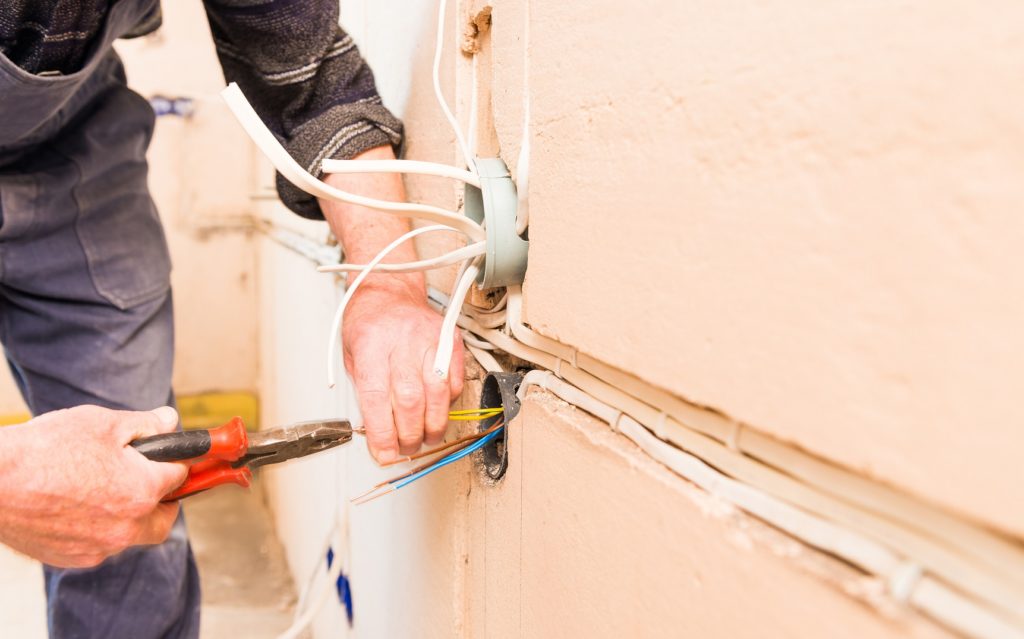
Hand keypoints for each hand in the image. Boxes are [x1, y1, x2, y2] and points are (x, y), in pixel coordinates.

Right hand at [0, 405, 187, 567]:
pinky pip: (98, 545)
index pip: (179, 477)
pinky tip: (77, 505)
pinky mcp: (71, 558)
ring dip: (128, 515)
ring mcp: (98, 547)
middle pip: (163, 519)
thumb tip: (170, 421)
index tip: (169, 457)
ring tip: (103, 488)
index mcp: (142, 491)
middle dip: (162, 501)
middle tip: (148, 481)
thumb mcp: (104, 423)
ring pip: (129, 535)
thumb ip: (146, 425)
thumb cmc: (47, 448)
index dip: (175, 462)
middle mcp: (126, 527)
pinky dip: (97, 528)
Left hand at [343, 280, 463, 462]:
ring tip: (427, 438)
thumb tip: (378, 433)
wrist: (390, 290)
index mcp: (370, 343)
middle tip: (407, 448)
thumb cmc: (369, 324)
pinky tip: (438, 411)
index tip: (384, 453)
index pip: (376, 397)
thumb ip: (366, 392)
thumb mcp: (352, 355)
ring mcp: (430, 339)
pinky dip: (449, 403)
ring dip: (434, 423)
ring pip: (438, 392)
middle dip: (410, 433)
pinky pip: (456, 380)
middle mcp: (402, 340)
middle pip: (410, 399)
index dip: (382, 432)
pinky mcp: (451, 340)